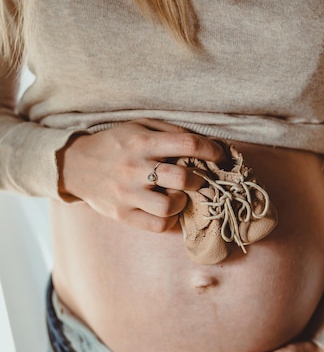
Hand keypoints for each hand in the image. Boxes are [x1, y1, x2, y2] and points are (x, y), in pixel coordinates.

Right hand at [58, 118, 223, 231]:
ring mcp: (127, 193)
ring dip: (182, 202)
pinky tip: (168, 210)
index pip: (188, 144)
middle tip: (199, 179)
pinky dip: (169, 219)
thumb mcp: (138, 126)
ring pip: (170, 206)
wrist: (75, 165)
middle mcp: (135, 168)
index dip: (212, 150)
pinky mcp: (122, 214)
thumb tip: (204, 142)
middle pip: (182, 178)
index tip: (219, 155)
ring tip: (179, 196)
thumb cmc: (115, 144)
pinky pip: (157, 225)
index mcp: (142, 142)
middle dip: (200, 179)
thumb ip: (169, 131)